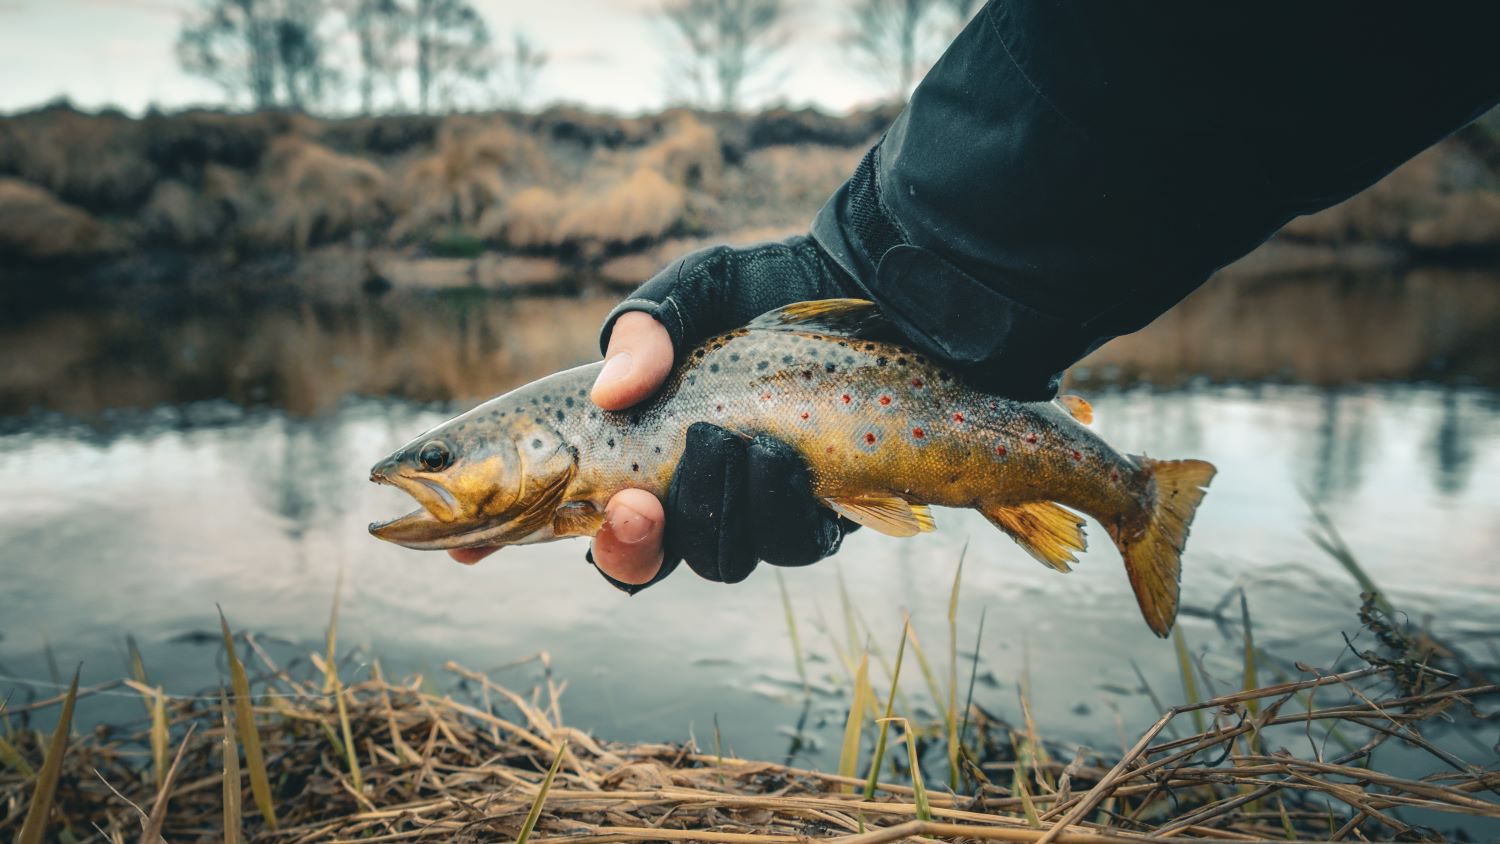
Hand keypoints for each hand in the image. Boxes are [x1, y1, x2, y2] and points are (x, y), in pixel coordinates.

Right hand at [452, 235, 856, 585]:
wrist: (880, 290)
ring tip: (728, 435)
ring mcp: (751, 510)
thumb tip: (612, 394)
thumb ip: (647, 328)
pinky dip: (779, 500)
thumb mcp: (695, 289)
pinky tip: (783, 454)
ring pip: (716, 555)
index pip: (557, 508)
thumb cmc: (768, 291)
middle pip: (636, 559)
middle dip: (628, 544)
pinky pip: (790, 542)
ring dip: (714, 503)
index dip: (506, 539)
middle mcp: (686, 492)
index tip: (465, 553)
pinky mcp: (818, 515)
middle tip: (631, 503)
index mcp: (632, 446)